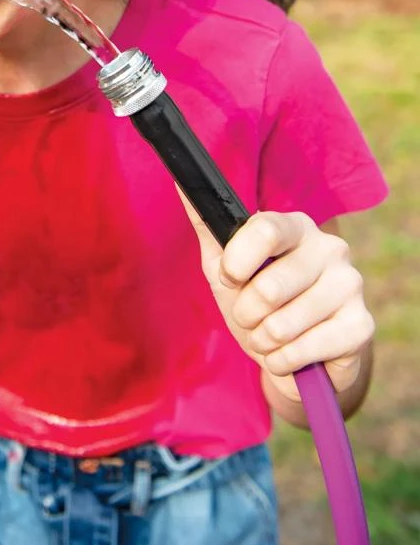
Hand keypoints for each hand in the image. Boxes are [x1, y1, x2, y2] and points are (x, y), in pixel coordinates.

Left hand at [181, 193, 374, 401]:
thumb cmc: (257, 303)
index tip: (230, 277)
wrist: (295, 357)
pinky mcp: (361, 326)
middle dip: (246, 313)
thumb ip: (208, 225)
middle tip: (252, 316)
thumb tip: (183, 182)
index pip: (265, 229)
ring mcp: (350, 286)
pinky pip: (301, 352)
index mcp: (296, 226)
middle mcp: (330, 248)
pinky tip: (292, 354)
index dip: (237, 262)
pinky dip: (282, 361)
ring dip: (263, 341)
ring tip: (272, 336)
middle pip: (269, 287)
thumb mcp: (226, 265)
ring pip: (282, 325)